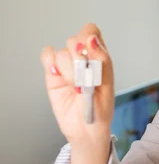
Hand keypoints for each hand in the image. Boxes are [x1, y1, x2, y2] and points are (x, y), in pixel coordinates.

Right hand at [40, 23, 114, 144]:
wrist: (85, 131)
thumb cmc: (100, 109)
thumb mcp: (107, 86)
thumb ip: (102, 61)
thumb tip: (92, 39)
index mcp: (100, 58)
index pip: (92, 32)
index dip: (89, 38)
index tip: (90, 53)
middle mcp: (82, 58)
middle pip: (75, 40)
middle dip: (80, 59)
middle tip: (85, 79)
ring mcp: (67, 66)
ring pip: (62, 52)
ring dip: (69, 71)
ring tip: (76, 87)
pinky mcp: (52, 74)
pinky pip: (47, 56)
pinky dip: (51, 64)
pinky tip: (59, 77)